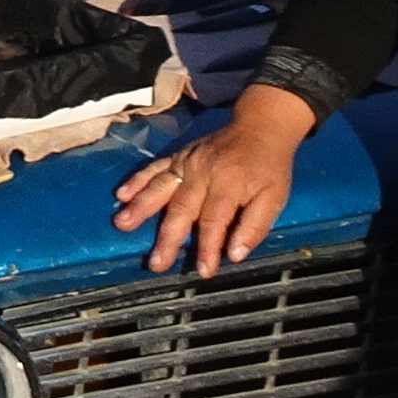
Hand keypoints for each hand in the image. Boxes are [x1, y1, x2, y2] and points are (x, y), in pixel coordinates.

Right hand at [114, 85, 313, 275]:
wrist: (261, 127)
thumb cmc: (269, 167)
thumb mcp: (275, 197)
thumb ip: (255, 226)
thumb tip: (234, 255)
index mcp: (230, 184)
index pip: (214, 221)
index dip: (207, 248)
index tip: (203, 271)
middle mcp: (203, 172)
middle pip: (182, 209)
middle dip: (168, 238)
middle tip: (156, 263)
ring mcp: (188, 162)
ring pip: (161, 187)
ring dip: (140, 207)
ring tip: (122, 224)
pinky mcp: (179, 156)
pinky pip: (155, 168)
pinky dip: (137, 180)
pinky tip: (121, 195)